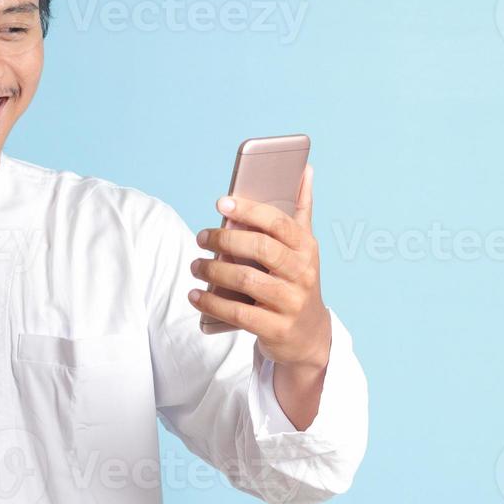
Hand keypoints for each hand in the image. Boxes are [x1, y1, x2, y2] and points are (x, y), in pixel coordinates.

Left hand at [186, 163, 331, 371]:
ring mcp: (291, 302)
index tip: (220, 203)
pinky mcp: (276, 328)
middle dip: (225, 240)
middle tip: (200, 237)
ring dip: (213, 271)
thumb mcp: (304, 247)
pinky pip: (238, 314)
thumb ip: (301, 209)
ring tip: (195, 265)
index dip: (248, 210)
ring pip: (246, 280)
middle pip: (260, 249)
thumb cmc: (297, 280)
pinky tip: (195, 295)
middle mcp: (303, 273)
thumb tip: (306, 169)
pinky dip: (212, 303)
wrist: (308, 334)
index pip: (277, 222)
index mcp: (307, 248)